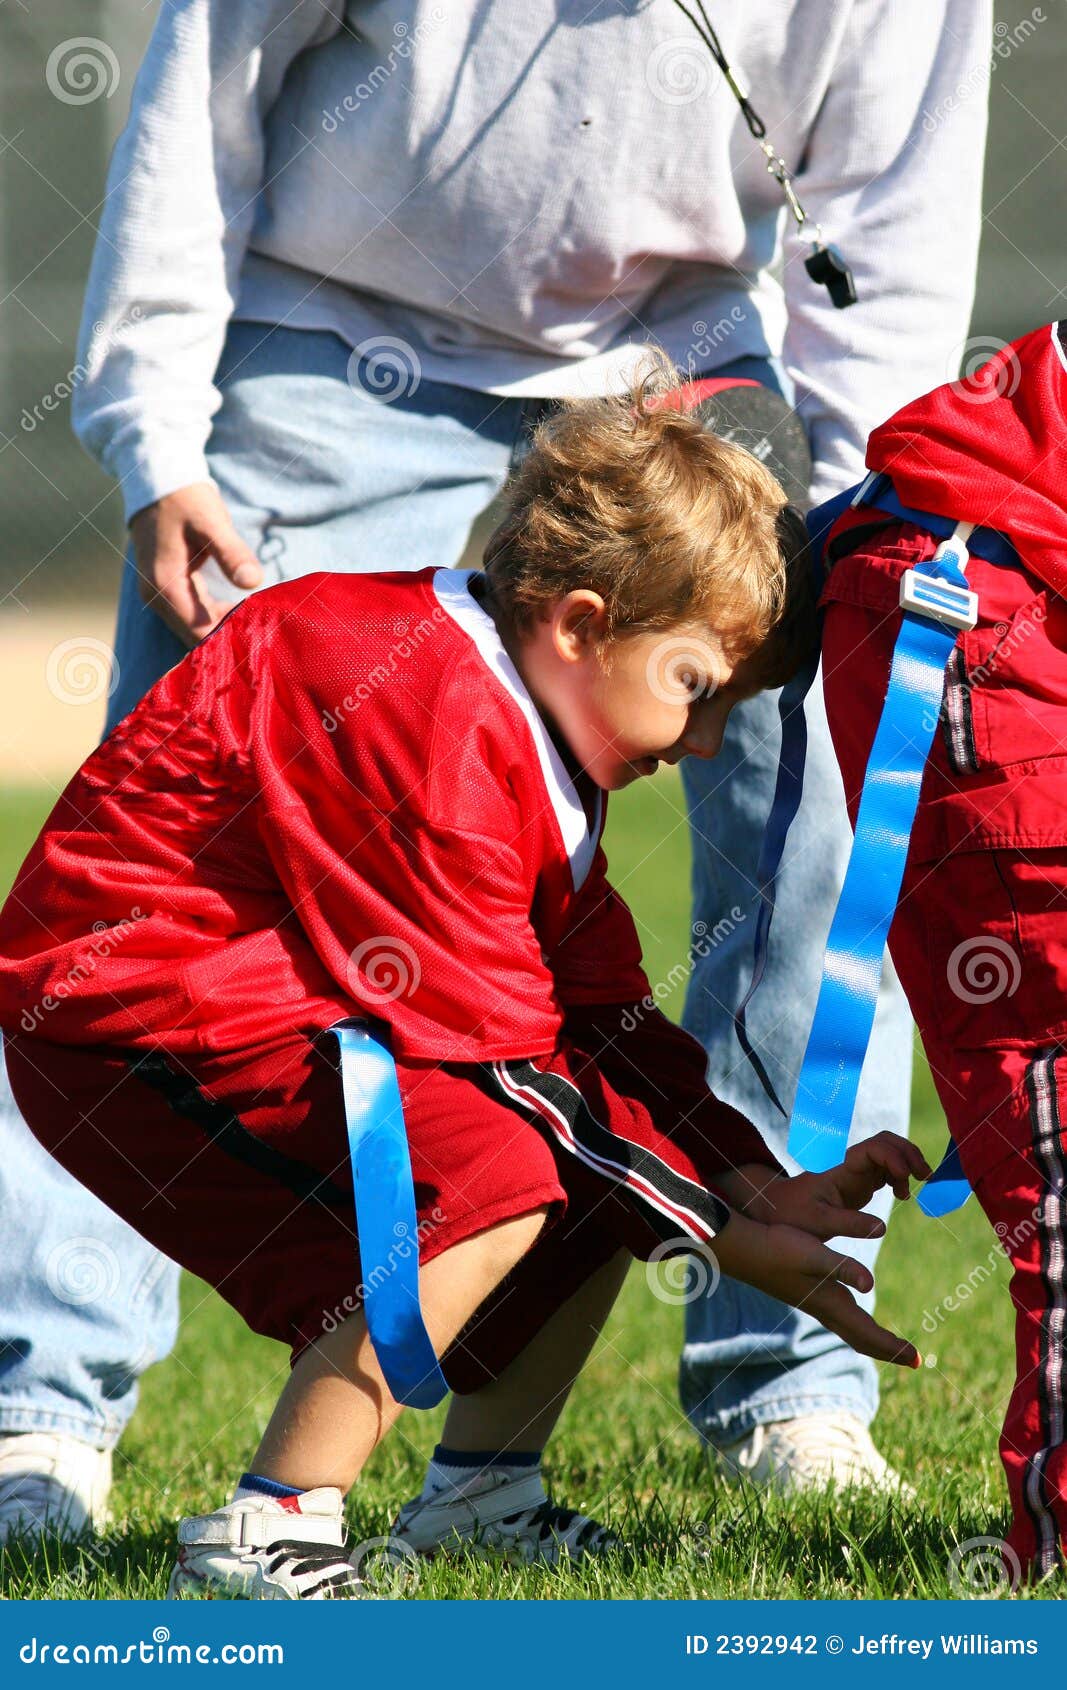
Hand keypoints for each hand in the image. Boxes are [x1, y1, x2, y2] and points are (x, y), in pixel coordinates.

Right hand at [129, 481, 262, 646]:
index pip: (199, 631)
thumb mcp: (211, 522)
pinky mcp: (166, 588)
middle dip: (229, 635)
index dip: (230, 636)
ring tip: (258, 621)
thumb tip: (253, 582)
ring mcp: (158, 594)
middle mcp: (155, 596)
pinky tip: (240, 611)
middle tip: (266, 630)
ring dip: (223, 627)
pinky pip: (193, 613)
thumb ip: (231, 553)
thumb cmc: (186, 499)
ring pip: (194, 627)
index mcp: (165, 585)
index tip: (262, 632)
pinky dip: (215, 616)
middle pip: (195, 635)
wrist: (159, 481)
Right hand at [710, 1209, 919, 1368]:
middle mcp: (826, 1309)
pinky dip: (859, 1324)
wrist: (746, 1248)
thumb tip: (870, 1284)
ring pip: (852, 1330)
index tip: (918, 1360)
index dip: (894, 1348)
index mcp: (831, 1304)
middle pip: (862, 1339)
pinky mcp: (810, 1294)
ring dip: (874, 1339)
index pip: (869, 1335)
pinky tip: (857, 1312)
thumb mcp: (814, 1254)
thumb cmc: (779, 1248)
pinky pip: (843, 1318)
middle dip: (888, 1350)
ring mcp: (816, 1304)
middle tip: (913, 1359)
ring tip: (892, 1344)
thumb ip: (842, 1267)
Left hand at [717, 1133, 932, 1243]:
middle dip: (908, 1153)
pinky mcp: (860, 1182)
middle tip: (925, 1175)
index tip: (906, 1177)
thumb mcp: (819, 1223)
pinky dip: (901, 1176)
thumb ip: (849, 1224)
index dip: (894, 1157)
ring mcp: (857, 1172)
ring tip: (919, 1185)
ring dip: (908, 1163)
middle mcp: (851, 1164)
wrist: (777, 1211)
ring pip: (889, 1153)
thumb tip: (883, 1228)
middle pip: (886, 1142)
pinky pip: (887, 1170)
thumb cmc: (793, 1216)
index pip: (873, 1148)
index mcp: (841, 1167)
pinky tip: (903, 1195)